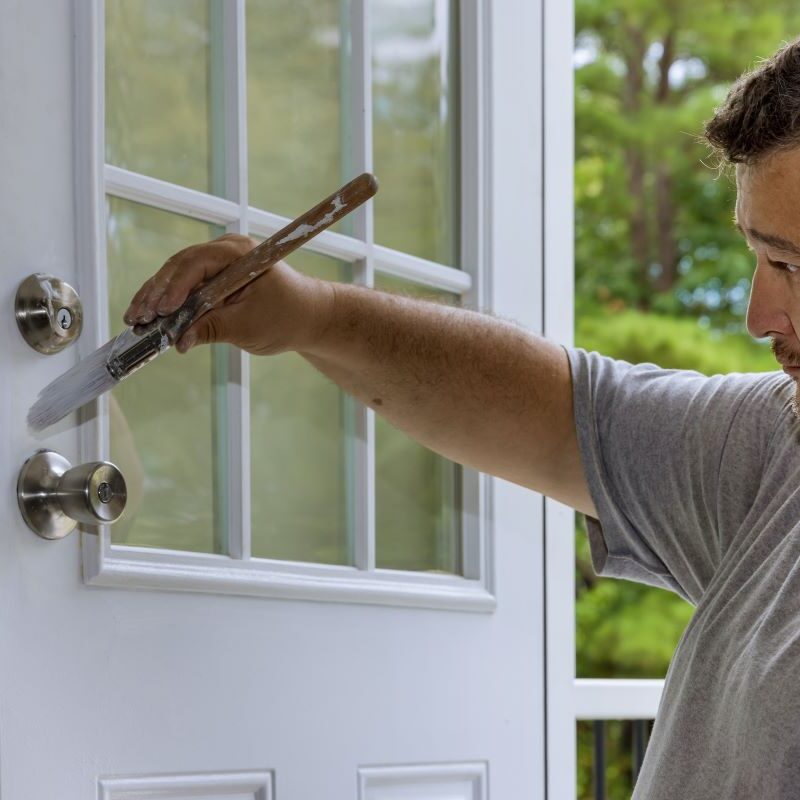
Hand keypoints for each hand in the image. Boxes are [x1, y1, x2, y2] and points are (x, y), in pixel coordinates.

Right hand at [122, 233, 334, 355]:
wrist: (310, 318)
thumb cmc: (287, 318)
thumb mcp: (248, 328)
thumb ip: (212, 330)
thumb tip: (178, 341)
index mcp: (240, 254)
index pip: (197, 263)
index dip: (175, 287)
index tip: (161, 311)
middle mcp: (227, 251)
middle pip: (180, 267)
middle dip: (157, 294)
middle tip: (137, 318)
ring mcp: (220, 263)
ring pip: (178, 277)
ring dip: (156, 298)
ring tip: (135, 320)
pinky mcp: (215, 279)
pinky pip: (186, 287)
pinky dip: (170, 303)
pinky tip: (151, 318)